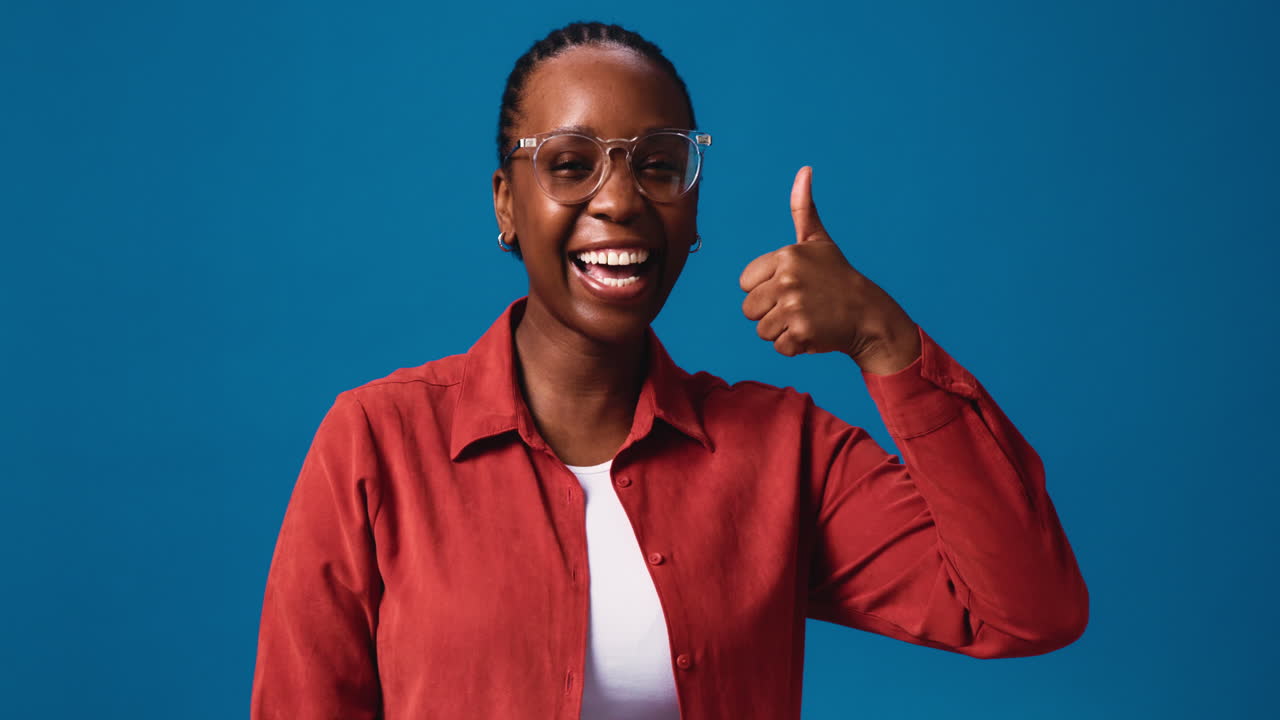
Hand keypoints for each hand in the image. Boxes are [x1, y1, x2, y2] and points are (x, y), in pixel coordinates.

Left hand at [738, 166, 922, 374]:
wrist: (869, 315)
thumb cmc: (838, 278)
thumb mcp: (818, 241)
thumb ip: (803, 208)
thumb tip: (805, 169)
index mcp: (785, 256)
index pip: (745, 284)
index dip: (765, 290)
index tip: (792, 287)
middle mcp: (788, 279)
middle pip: (749, 309)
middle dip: (771, 313)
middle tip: (801, 306)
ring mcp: (794, 306)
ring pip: (761, 330)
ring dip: (782, 331)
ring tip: (808, 319)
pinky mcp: (801, 332)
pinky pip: (779, 347)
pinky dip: (795, 347)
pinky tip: (814, 333)